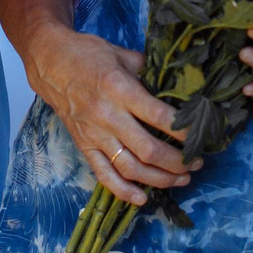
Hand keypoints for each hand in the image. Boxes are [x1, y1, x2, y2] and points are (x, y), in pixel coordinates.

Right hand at [24, 23, 198, 205]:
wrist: (50, 62)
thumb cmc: (88, 54)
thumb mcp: (122, 54)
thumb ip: (148, 72)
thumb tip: (175, 84)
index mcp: (120, 89)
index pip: (159, 117)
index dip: (184, 131)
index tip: (201, 136)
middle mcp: (108, 115)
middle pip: (148, 149)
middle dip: (178, 161)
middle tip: (196, 162)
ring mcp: (94, 134)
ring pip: (130, 167)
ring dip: (159, 179)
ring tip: (181, 179)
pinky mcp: (84, 146)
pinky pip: (104, 175)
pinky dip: (124, 191)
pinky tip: (143, 198)